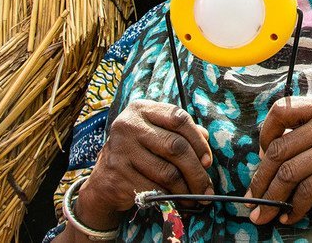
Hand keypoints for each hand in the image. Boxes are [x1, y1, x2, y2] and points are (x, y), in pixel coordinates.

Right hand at [75, 100, 213, 229]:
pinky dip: (170, 198)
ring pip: (168, 172)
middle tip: (206, 188)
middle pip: (176, 147)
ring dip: (186, 190)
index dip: (199, 141)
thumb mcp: (156, 134)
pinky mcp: (118, 174)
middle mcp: (129, 125)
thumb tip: (206, 137)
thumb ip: (180, 133)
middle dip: (197, 171)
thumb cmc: (138, 153)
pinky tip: (177, 202)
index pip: (179, 118)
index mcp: (142, 109)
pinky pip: (155, 189)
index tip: (207, 161)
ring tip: (196, 198)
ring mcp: (121, 149)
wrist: (104, 181)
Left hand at [246, 97, 311, 229]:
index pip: (281, 109)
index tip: (261, 152)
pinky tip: (290, 216)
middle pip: (278, 149)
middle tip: (253, 197)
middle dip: (260, 177)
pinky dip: (293, 208)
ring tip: (264, 214)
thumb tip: (276, 152)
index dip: (264, 132)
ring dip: (271, 198)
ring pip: (287, 173)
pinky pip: (305, 192)